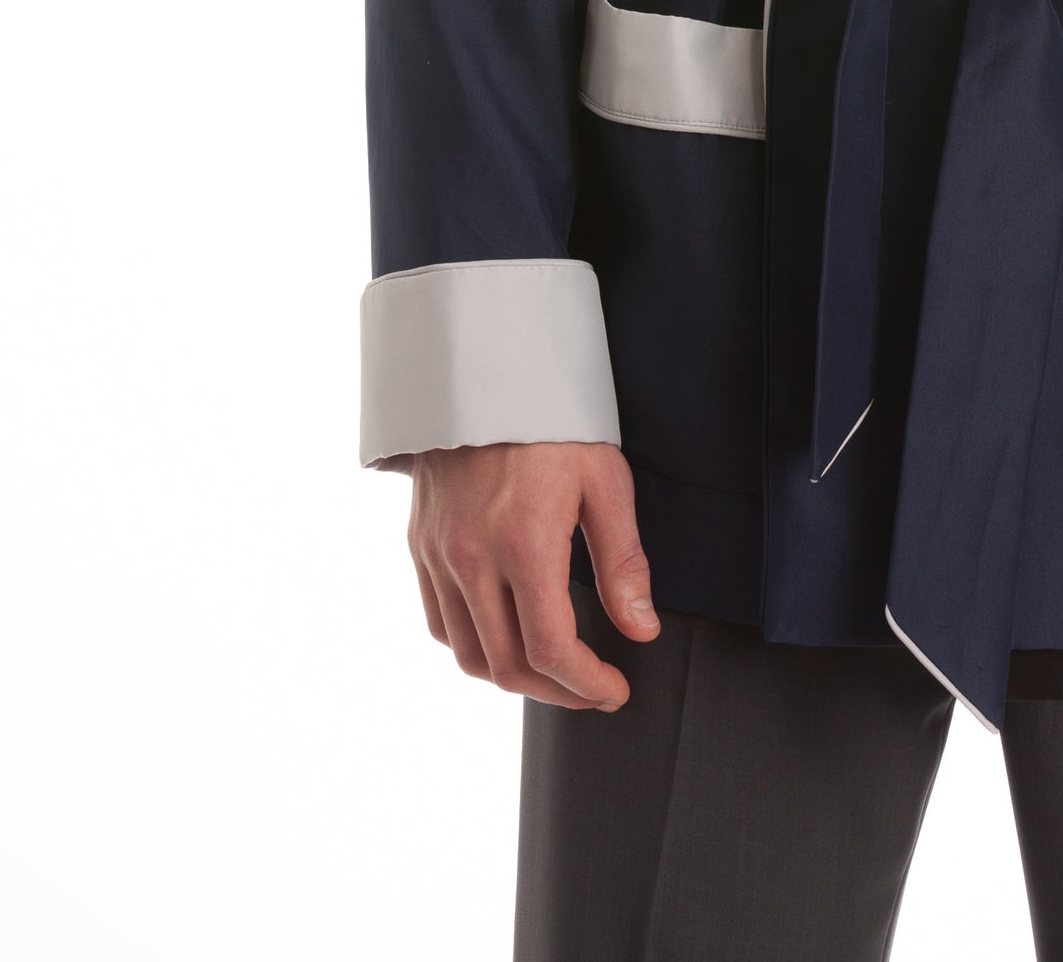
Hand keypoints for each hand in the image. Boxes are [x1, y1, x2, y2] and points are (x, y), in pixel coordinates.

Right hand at [408, 439, 657, 710]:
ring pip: (468, 655)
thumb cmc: (553, 420)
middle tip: (593, 690)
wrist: (485, 370)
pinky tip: (506, 639)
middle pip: (507, 665)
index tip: (615, 690)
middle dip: (558, 692)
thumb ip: (622, 562)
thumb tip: (641, 629)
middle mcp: (472, 557)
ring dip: (515, 677)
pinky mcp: (421, 545)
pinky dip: (474, 647)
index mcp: (523, 542)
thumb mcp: (605, 480)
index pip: (551, 649)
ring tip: (555, 672)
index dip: (587, 685)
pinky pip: (439, 623)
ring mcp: (439, 554)